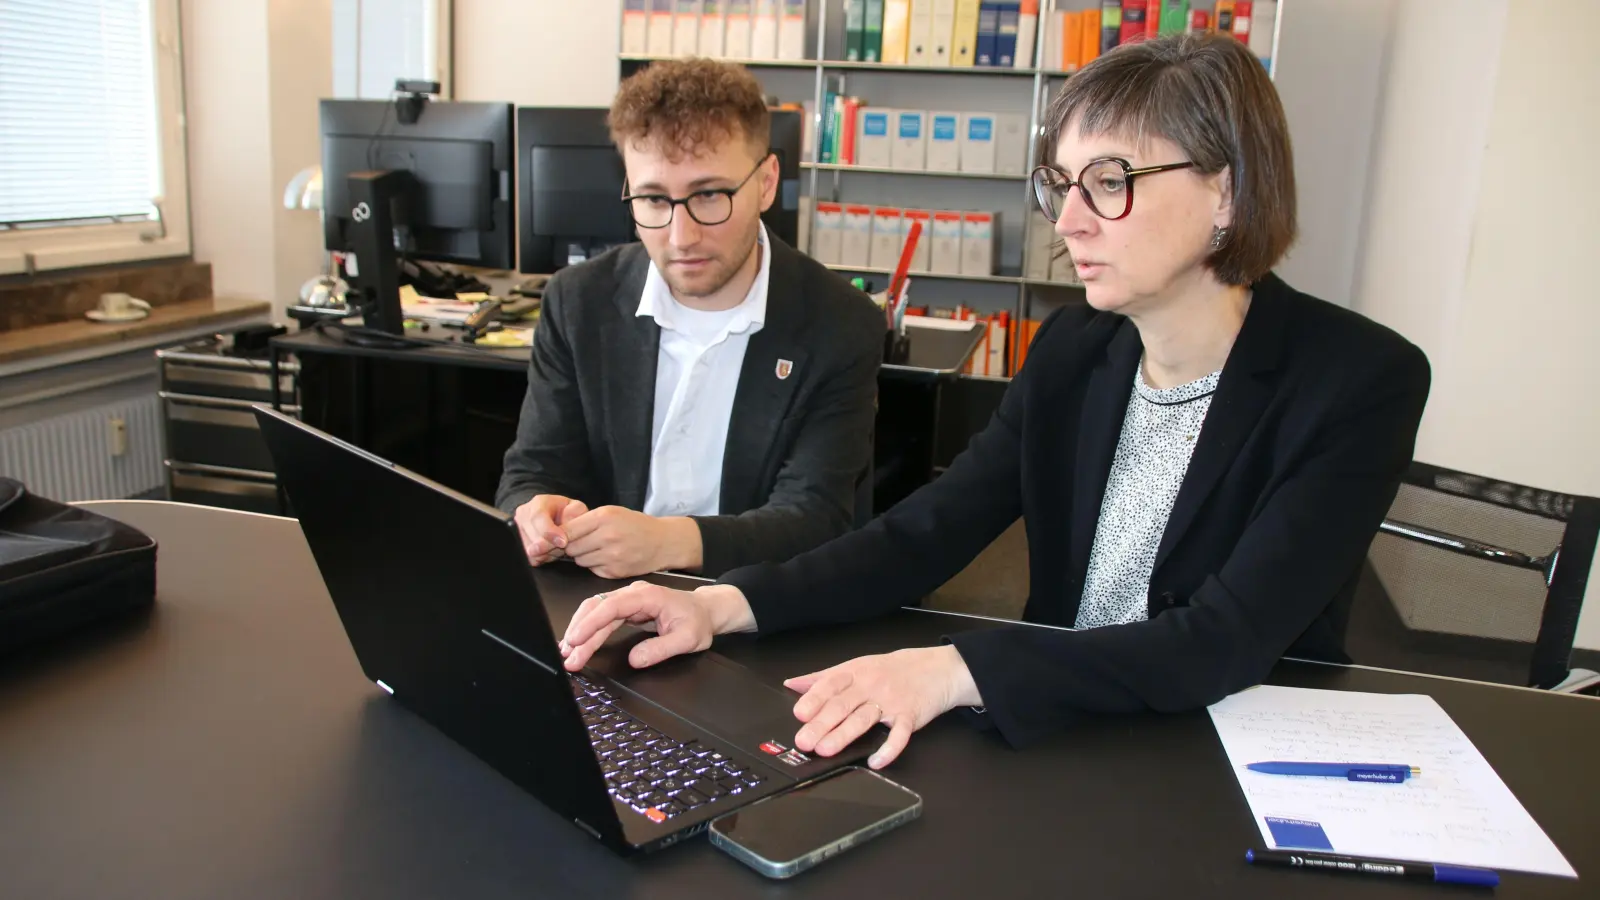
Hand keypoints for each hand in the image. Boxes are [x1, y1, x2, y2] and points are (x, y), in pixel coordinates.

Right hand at [513, 495, 588, 564]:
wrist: (556, 520)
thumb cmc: (567, 514)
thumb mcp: (576, 508)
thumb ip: (575, 512)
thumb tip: (567, 521)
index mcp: (538, 502)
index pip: (538, 517)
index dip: (550, 532)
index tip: (563, 542)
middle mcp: (524, 514)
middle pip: (534, 537)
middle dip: (553, 545)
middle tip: (565, 545)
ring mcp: (518, 530)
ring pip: (533, 551)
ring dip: (550, 552)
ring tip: (559, 545)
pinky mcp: (518, 545)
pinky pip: (532, 558)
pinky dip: (544, 558)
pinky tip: (551, 550)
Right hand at [559, 582, 755, 670]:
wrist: (706, 611)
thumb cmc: (698, 622)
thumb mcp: (687, 640)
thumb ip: (661, 649)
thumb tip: (635, 660)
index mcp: (648, 596)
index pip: (612, 606)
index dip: (592, 623)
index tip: (576, 640)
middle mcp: (635, 594)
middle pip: (599, 609)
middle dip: (580, 632)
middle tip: (568, 656)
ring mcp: (629, 600)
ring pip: (597, 613)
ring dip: (581, 632)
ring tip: (567, 653)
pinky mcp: (627, 609)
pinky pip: (603, 618)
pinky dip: (589, 631)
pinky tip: (578, 643)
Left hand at [562, 506, 700, 578]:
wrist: (663, 542)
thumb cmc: (635, 525)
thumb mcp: (612, 513)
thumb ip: (586, 521)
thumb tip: (557, 533)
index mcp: (604, 517)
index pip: (567, 531)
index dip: (557, 537)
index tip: (551, 541)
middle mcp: (607, 536)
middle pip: (571, 548)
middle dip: (572, 547)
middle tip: (582, 543)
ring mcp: (612, 556)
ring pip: (580, 561)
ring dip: (583, 557)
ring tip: (598, 549)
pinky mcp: (615, 571)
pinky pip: (592, 570)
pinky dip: (596, 565)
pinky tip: (608, 558)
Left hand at [784, 645, 981, 770]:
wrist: (936, 669)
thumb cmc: (892, 670)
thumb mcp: (857, 667)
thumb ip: (824, 678)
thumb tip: (792, 684)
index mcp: (856, 673)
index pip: (830, 685)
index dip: (814, 699)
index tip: (799, 713)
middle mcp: (871, 686)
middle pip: (843, 705)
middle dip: (822, 723)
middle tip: (804, 740)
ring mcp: (891, 701)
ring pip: (864, 719)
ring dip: (844, 735)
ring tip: (826, 749)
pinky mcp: (910, 716)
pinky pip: (899, 734)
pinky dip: (888, 748)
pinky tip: (875, 761)